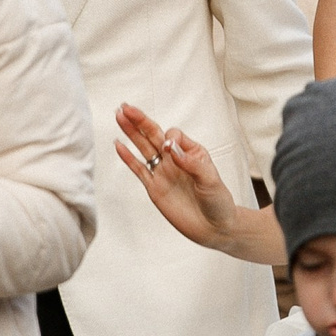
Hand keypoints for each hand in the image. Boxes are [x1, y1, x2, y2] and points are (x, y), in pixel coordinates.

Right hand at [115, 101, 242, 253]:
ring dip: (131, 133)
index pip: (173, 136)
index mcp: (191, 152)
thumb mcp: (210, 180)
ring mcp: (163, 173)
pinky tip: (118, 145)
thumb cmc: (218, 201)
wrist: (214, 228)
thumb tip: (168, 146)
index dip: (168, 138)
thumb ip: (190, 162)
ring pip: (143, 148)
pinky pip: (139, 170)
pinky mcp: (155, 188)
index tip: (168, 147)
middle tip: (125, 107)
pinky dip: (128, 158)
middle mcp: (175, 160)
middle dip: (140, 121)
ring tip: (119, 116)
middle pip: (153, 135)